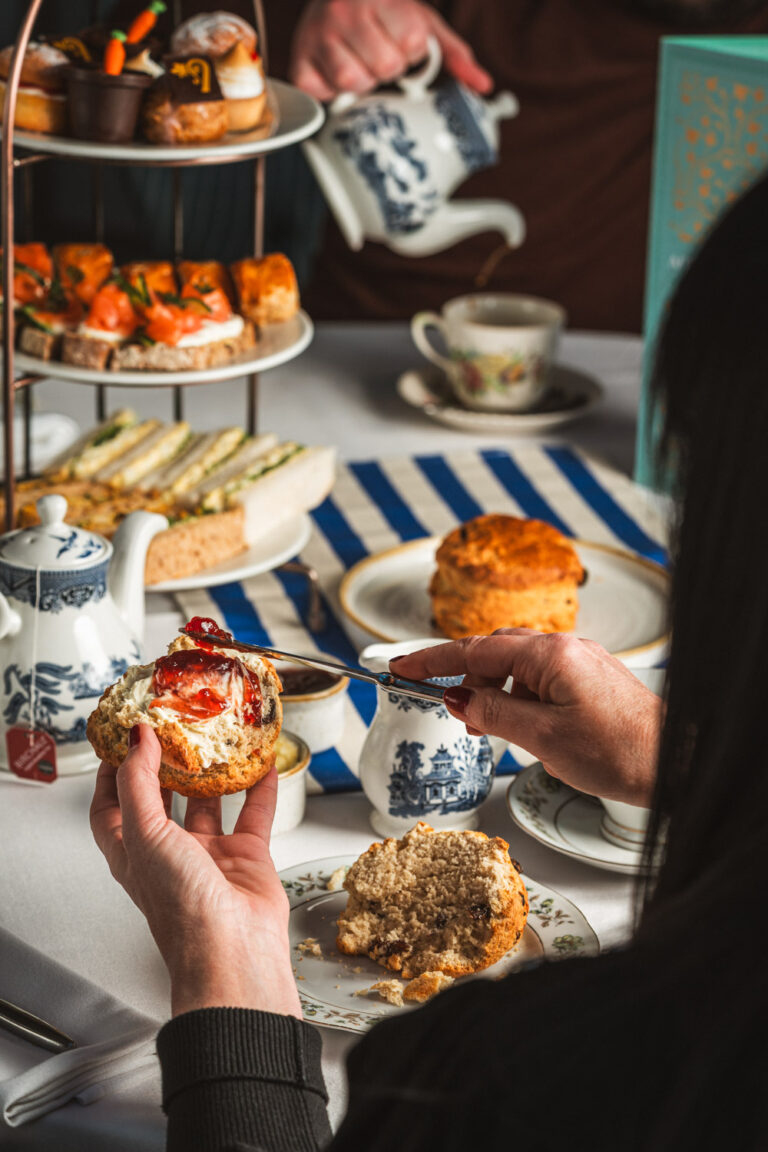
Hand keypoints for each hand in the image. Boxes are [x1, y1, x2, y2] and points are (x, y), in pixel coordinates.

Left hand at [90, 725, 299, 1018]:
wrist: (232, 950)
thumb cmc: (180, 908)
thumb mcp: (145, 833)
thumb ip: (139, 781)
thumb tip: (137, 737)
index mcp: (133, 852)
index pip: (112, 805)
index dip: (113, 772)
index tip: (122, 738)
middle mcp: (169, 853)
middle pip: (162, 800)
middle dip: (166, 765)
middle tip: (173, 729)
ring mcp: (209, 856)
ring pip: (209, 804)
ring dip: (213, 774)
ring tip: (217, 740)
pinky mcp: (247, 858)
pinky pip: (254, 815)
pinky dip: (260, 790)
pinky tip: (264, 767)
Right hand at [290, 0, 491, 99]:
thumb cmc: (381, 13)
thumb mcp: (422, 21)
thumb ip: (453, 53)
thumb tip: (482, 85)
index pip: (412, 44)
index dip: (411, 52)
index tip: (401, 42)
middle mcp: (345, 10)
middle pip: (384, 66)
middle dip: (387, 68)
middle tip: (378, 54)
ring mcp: (318, 34)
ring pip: (353, 81)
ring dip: (362, 82)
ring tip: (359, 63)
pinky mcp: (299, 59)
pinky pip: (322, 92)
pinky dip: (332, 92)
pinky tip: (335, 72)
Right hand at [391, 631, 661, 804]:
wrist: (675, 764)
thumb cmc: (620, 752)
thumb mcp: (542, 738)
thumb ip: (493, 713)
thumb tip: (457, 699)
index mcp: (550, 654)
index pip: (474, 650)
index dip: (431, 660)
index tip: (400, 668)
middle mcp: (565, 648)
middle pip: (495, 651)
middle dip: (463, 676)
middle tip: (439, 704)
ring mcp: (580, 661)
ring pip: (517, 666)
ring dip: (494, 692)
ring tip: (486, 728)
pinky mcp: (589, 679)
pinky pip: (540, 678)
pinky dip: (519, 697)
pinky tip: (521, 726)